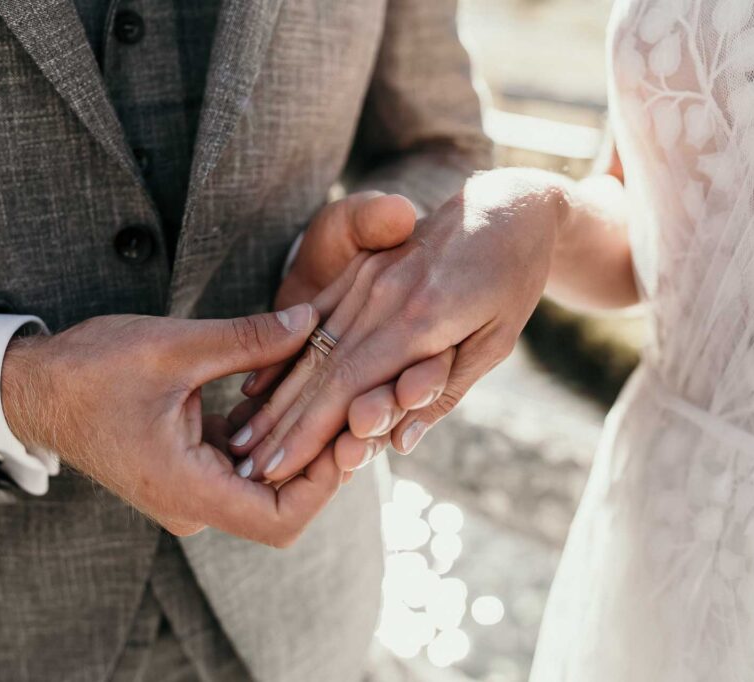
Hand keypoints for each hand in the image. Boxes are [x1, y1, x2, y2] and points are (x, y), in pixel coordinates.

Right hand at [0, 303, 340, 547]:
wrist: (34, 387)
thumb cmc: (89, 371)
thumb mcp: (173, 347)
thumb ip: (249, 339)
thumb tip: (312, 322)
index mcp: (187, 490)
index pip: (281, 519)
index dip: (326, 485)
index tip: (350, 435)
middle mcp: (193, 504)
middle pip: (282, 502)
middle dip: (323, 460)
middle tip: (358, 407)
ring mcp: (191, 491)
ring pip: (267, 484)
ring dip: (302, 445)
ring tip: (339, 395)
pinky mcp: (189, 471)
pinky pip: (244, 465)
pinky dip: (272, 434)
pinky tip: (297, 392)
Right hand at [228, 169, 567, 478]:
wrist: (506, 206)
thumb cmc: (511, 282)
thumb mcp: (496, 343)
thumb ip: (443, 391)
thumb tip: (399, 441)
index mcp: (420, 318)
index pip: (349, 386)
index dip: (309, 432)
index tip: (276, 470)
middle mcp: (382, 296)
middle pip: (319, 371)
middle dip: (280, 426)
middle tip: (246, 468)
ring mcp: (367, 278)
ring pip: (309, 347)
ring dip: (274, 398)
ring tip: (243, 437)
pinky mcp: (360, 268)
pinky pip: (313, 317)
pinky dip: (283, 356)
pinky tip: (256, 385)